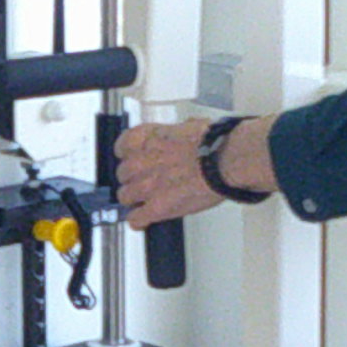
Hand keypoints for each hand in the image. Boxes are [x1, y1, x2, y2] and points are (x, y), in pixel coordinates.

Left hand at [117, 114, 278, 226]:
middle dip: (134, 178)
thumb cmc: (214, 143)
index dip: (129, 155)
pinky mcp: (156, 207)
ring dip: (135, 199)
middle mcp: (141, 161)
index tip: (134, 159)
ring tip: (147, 201)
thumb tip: (181, 134)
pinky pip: (135, 219)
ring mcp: (146, 186)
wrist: (224, 160)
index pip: (122, 146)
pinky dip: (140, 220)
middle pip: (122, 174)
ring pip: (125, 196)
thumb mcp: (189, 126)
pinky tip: (145, 219)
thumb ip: (175, 134)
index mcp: (148, 138)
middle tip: (148, 181)